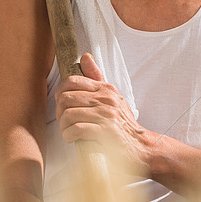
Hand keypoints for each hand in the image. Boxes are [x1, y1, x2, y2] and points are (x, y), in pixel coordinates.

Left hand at [55, 53, 151, 174]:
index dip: (61, 93)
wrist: (140, 145)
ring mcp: (106, 115)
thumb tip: (85, 57)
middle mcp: (106, 99)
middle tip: (65, 121)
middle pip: (66, 98)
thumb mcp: (113, 96)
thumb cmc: (123, 123)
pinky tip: (74, 139)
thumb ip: (97, 77)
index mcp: (106, 89)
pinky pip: (76, 130)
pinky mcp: (105, 132)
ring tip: (69, 131)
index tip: (63, 105)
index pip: (72, 81)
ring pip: (68, 115)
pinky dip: (69, 136)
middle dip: (60, 112)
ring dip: (64, 127)